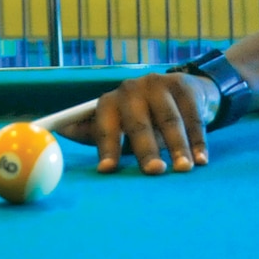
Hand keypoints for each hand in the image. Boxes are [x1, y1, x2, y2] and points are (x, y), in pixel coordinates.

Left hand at [58, 72, 218, 174]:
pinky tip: (202, 159)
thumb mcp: (116, 123)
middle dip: (145, 149)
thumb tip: (56, 133)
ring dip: (178, 147)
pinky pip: (192, 117)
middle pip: (138, 122)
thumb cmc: (141, 116)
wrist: (181, 90)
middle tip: (153, 172)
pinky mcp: (184, 87)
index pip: (105, 124)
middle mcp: (132, 89)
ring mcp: (159, 85)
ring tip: (183, 169)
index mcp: (110, 101)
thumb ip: (90, 131)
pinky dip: (199, 140)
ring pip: (169, 120)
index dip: (106, 147)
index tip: (107, 170)